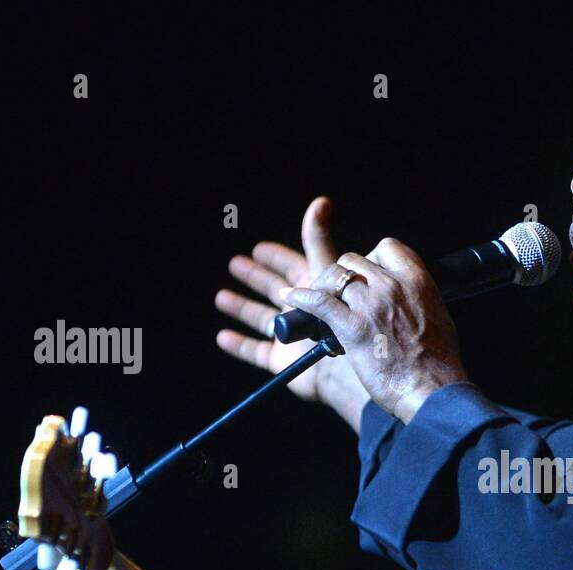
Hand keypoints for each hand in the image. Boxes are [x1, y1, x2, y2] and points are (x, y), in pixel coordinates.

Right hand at [215, 197, 369, 428]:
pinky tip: (223, 336)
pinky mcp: (282, 361)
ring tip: (221, 297)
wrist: (352, 364)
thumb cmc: (345, 316)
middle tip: (236, 264)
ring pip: (260, 318)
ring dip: (240, 307)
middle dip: (255, 276)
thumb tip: (320, 202)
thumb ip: (319, 241)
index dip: (275, 256)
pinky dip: (238, 344)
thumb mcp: (328, 273)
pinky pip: (255, 351)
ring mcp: (291, 337)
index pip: (291, 266)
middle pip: (274, 288)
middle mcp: (302, 310)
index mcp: (315, 288)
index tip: (258, 247)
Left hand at [278, 239, 468, 422]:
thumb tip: (407, 297)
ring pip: (333, 276)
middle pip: (353, 260)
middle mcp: (391, 287)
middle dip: (343, 274)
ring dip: (322, 286)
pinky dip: (301, 298)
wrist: (433, 391)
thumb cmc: (439, 364)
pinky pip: (318, 302)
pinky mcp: (352, 329)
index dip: (372, 258)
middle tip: (340, 295)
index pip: (387, 248)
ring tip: (317, 298)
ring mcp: (370, 306)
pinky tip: (291, 297)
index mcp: (417, 281)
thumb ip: (418, 299)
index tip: (369, 274)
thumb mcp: (438, 317)